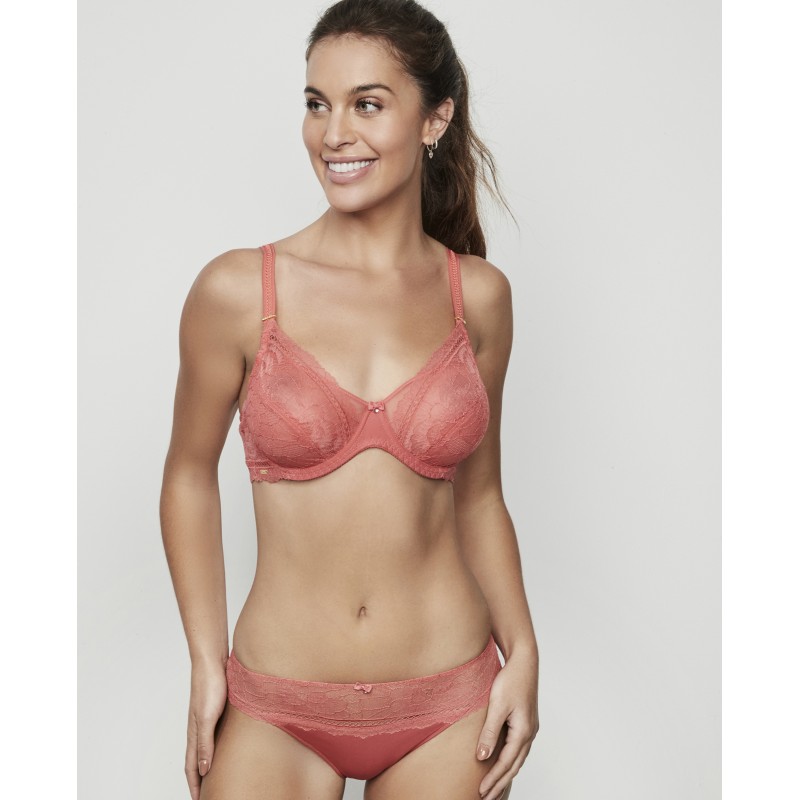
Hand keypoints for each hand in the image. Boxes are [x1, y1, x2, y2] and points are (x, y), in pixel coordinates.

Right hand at [185, 661, 228, 799]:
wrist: (213, 661)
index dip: (195, 787)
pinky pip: (216, 736)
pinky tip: (229, 749)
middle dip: (201, 781)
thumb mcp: (207, 718)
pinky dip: (218, 749)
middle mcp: (199, 730)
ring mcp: (208, 721)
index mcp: (194, 735)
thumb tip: (203, 770)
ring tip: (217, 778)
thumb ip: (204, 743)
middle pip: (198, 763)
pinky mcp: (217, 712)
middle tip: (209, 795)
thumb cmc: (209, 686)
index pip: (192, 769)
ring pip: (207, 750)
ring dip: (209, 766)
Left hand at [476, 651, 538, 799]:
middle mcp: (529, 733)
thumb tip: (483, 757)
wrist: (524, 661)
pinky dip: (510, 762)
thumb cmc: (511, 679)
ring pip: (518, 760)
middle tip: (487, 799)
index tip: (481, 792)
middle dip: (501, 784)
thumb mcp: (497, 706)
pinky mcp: (525, 722)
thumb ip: (490, 732)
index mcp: (523, 732)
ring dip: (506, 775)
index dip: (493, 780)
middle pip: (514, 766)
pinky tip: (503, 765)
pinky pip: (518, 750)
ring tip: (494, 789)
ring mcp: (529, 728)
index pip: (506, 763)